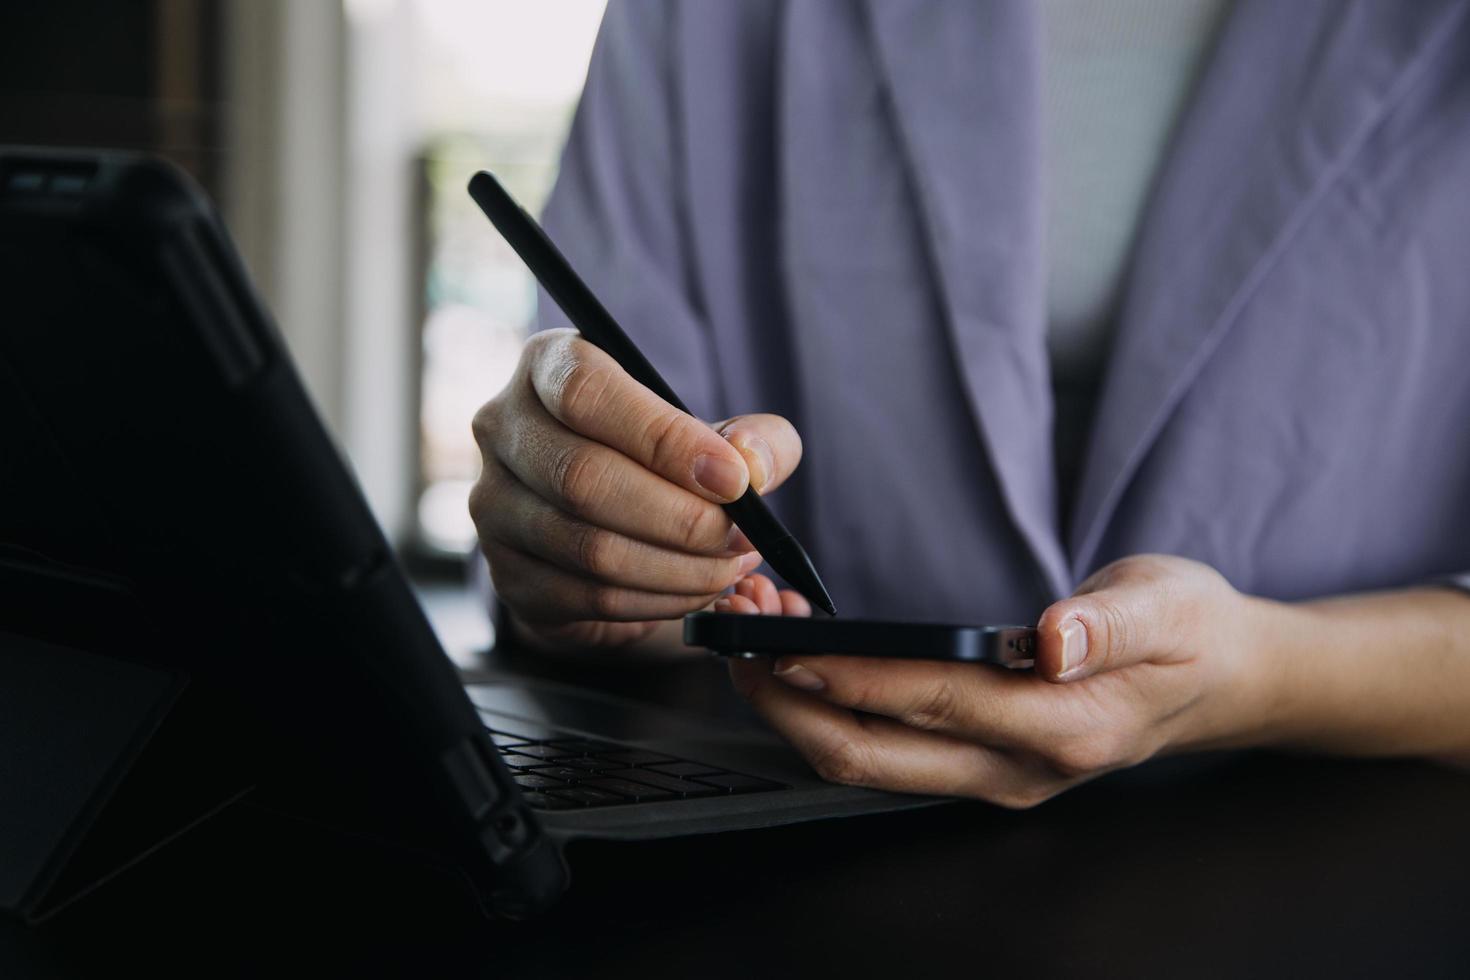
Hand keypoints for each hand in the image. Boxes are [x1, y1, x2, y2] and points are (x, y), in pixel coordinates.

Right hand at [469, 329, 801, 650]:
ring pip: (590, 547)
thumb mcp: (710, 433)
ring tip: (729, 563)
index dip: (663, 438)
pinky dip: (659, 600)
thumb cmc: (657, 461)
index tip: (734, 478)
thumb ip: (751, 440)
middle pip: (584, 477)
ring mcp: (494, 507)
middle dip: (681, 517)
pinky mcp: (509, 575)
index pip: (586, 392)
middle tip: (741, 536)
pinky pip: (590, 596)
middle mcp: (503, 429)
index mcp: (547, 366)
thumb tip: (753, 465)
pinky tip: (696, 589)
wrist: (599, 524)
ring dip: (678, 567)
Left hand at [725, 555, 1274, 806]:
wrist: (1223, 683)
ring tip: (758, 639)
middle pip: (870, 753)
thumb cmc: (1192, 635)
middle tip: (741, 635)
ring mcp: (994, 776)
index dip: (848, 673)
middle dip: (791, 698)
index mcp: (1063, 727)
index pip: (928, 700)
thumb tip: (1053, 637)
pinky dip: (833, 708)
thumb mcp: (1168, 607)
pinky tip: (808, 661)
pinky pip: (886, 749)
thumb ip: (1110, 624)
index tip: (785, 640)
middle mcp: (1017, 768)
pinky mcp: (980, 765)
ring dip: (801, 706)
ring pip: (867, 759)